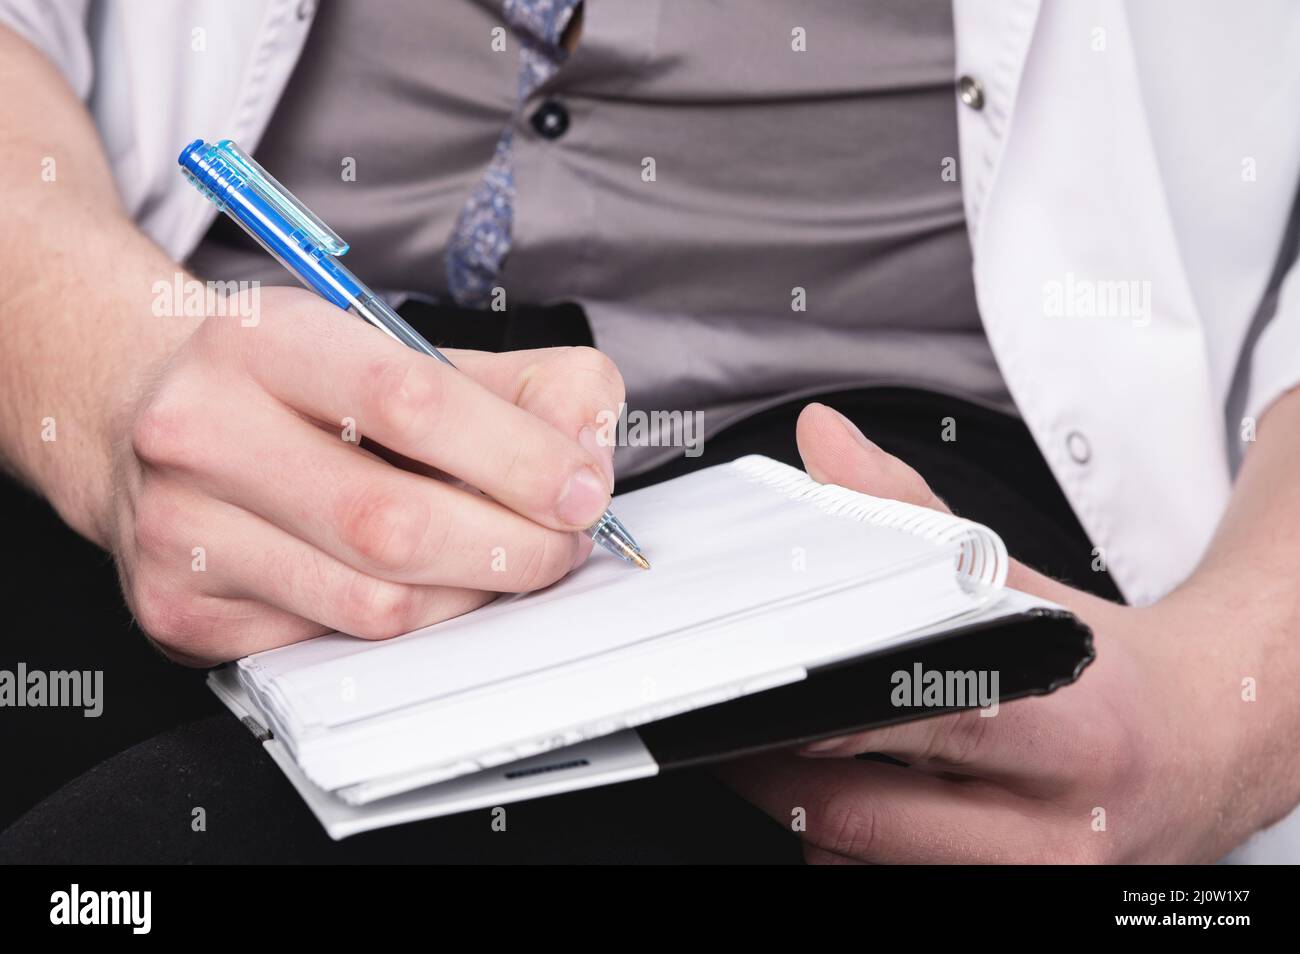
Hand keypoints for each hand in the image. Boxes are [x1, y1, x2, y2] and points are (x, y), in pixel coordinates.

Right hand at [106, 287, 621, 664]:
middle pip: (394, 522)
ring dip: (469, 594)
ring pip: (372, 601)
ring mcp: (179, 528)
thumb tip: (588, 445)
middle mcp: (200, 430)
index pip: (410, 401)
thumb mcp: (396, 347)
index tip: (581, 490)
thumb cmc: (289, 386)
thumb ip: (516, 383)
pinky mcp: (179, 608)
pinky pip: (332, 643)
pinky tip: (421, 585)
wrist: (139, 416)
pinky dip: (407, 626)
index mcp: (261, 338)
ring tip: (500, 563)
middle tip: (561, 545)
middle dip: (512, 547)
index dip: (519, 457)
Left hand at [718, 402, 1265, 862]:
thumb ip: (913, 514)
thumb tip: (825, 441)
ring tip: (799, 755)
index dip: (826, 707)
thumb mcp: (1025, 589)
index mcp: (1070, 730)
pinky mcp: (1018, 910)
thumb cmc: (1113, 678)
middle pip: (868, 817)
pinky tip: (861, 802)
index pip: (922, 716)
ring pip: (864, 869)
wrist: (1209, 753)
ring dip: (811, 814)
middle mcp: (1053, 832)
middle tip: (738, 721)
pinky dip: (850, 854)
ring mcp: (1033, 888)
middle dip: (779, 767)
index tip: (761, 687)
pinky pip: (886, 893)